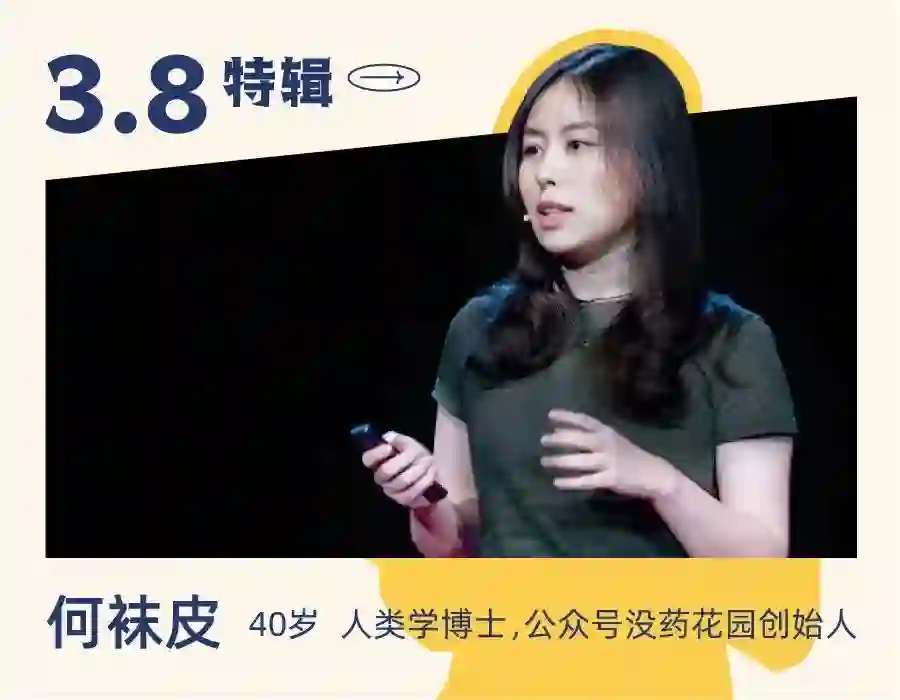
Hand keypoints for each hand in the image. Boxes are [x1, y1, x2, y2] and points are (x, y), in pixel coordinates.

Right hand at [361, 431, 437, 507]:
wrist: (429, 472)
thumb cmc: (415, 456)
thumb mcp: (409, 443)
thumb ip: (398, 439)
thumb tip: (388, 437)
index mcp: (378, 461)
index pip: (368, 459)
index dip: (377, 453)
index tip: (389, 447)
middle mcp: (381, 478)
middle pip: (385, 471)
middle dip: (404, 460)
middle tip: (417, 454)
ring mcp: (391, 490)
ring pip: (402, 481)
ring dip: (418, 469)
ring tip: (428, 462)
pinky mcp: (403, 500)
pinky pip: (412, 492)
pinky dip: (424, 480)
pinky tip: (430, 473)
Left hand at [540, 409, 677, 499]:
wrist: (654, 474)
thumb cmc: (629, 455)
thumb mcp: (612, 440)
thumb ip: (589, 435)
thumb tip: (559, 431)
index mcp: (608, 432)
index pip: (585, 420)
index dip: (568, 416)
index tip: (550, 415)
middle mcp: (607, 444)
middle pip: (579, 439)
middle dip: (559, 439)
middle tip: (543, 440)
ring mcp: (609, 462)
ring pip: (580, 461)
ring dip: (560, 461)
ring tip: (544, 461)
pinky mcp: (611, 479)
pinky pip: (586, 480)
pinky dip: (571, 482)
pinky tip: (557, 483)